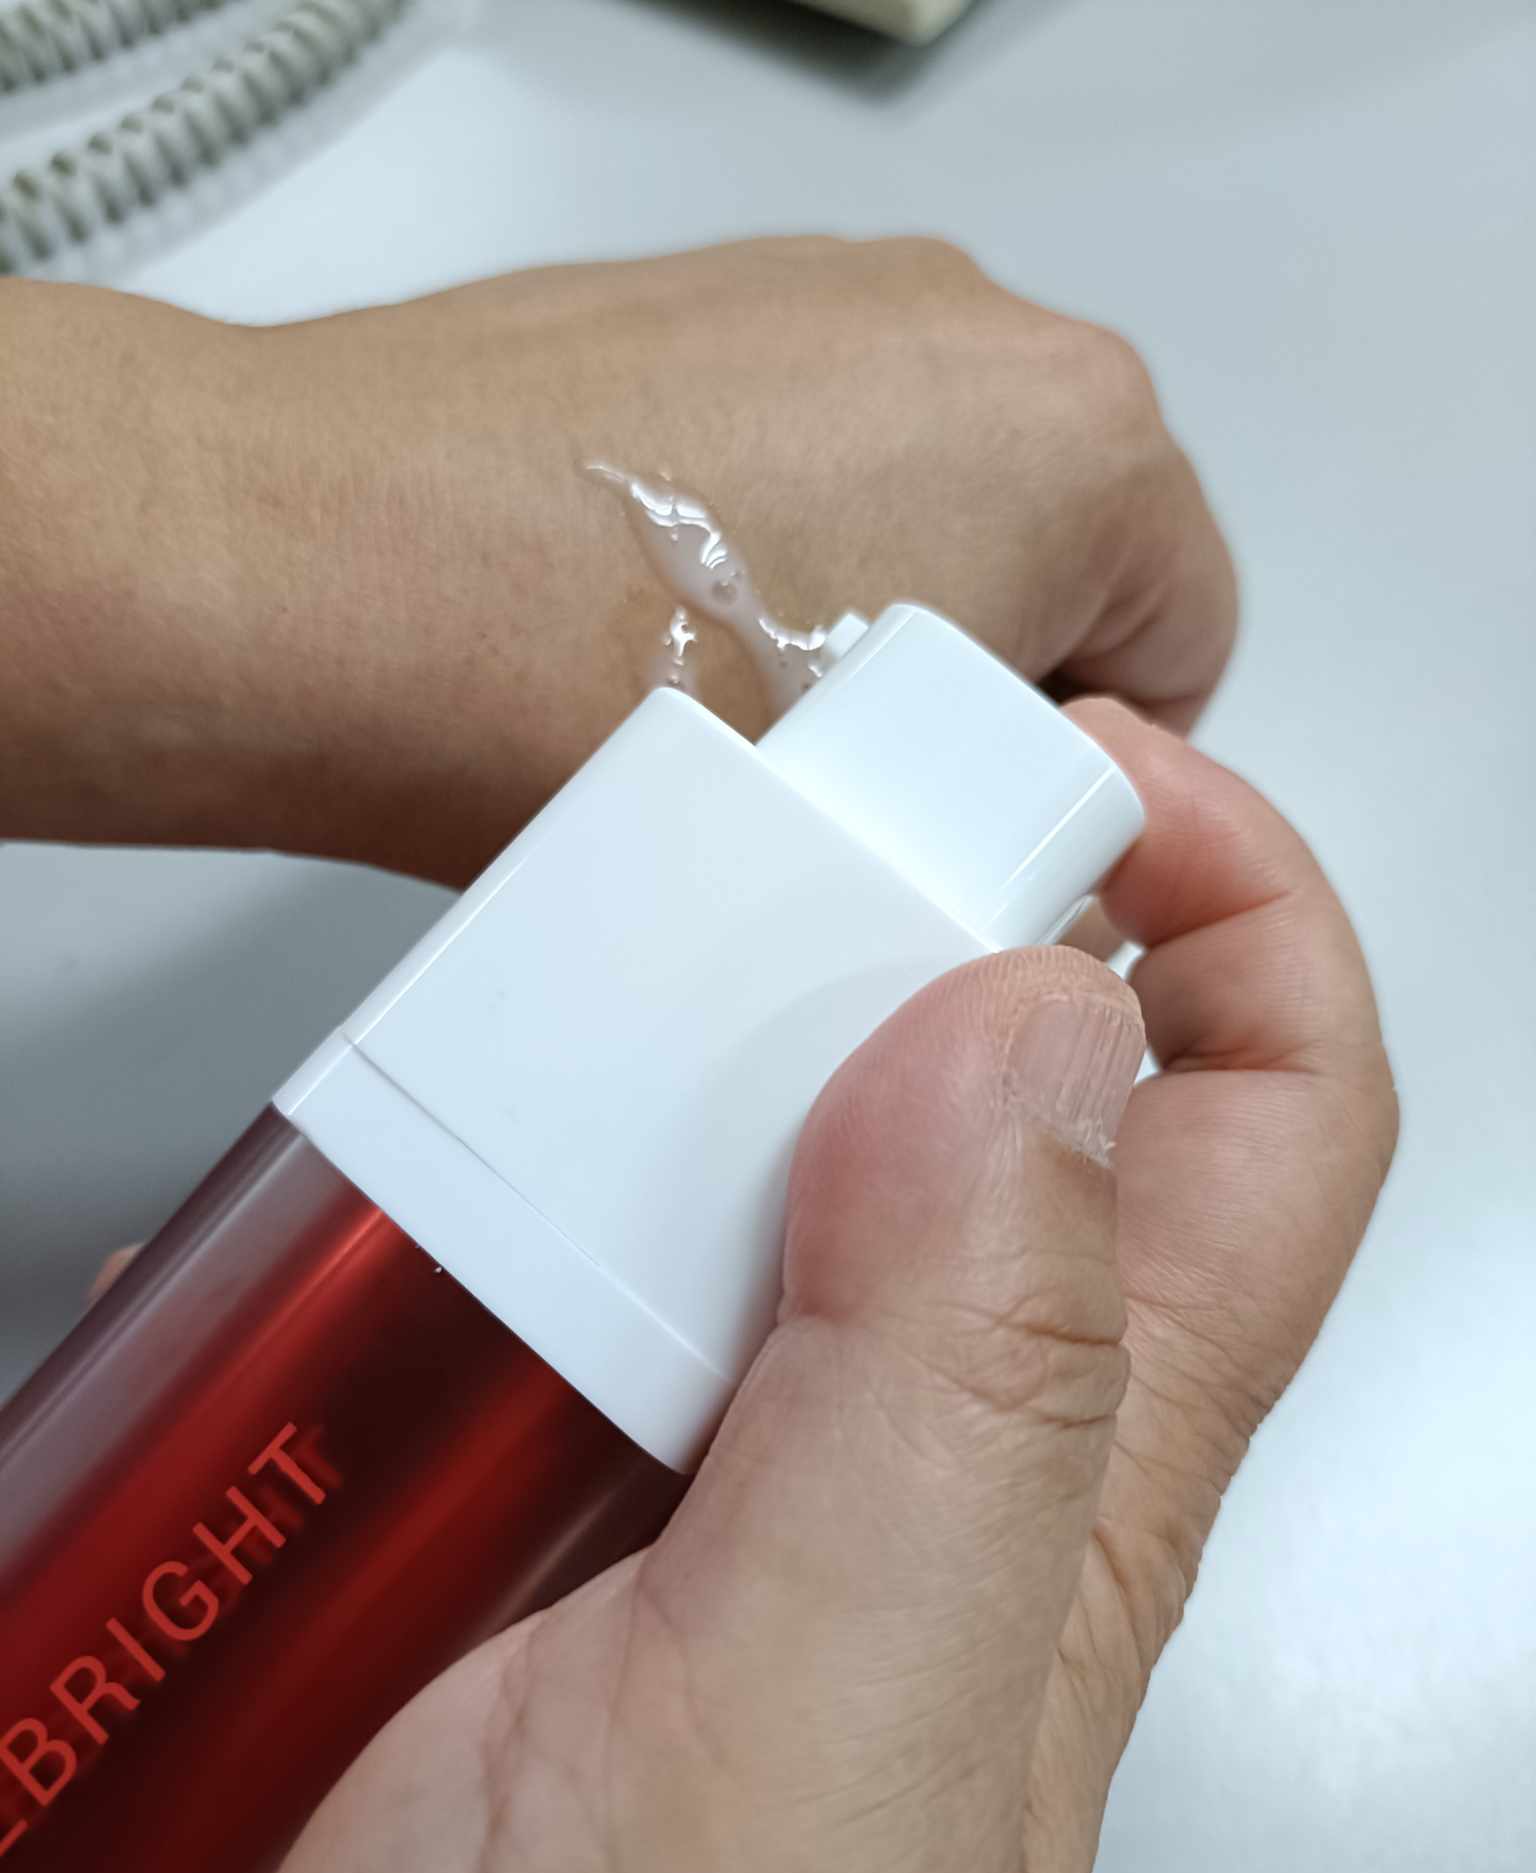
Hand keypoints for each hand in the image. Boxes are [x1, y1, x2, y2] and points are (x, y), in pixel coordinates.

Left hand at [1, 240, 1233, 881]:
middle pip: (1066, 558)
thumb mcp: (880, 844)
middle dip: (987, 683)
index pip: (1191, 646)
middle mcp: (978, 321)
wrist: (318, 574)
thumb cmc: (601, 710)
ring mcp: (828, 286)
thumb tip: (1027, 873)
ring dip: (876, 606)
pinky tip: (650, 619)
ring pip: (934, 498)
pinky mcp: (701, 292)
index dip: (1092, 776)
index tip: (975, 837)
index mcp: (1088, 440)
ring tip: (727, 704)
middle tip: (848, 787)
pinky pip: (809, 442)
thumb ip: (1016, 851)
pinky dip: (772, 529)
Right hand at [189, 708, 1394, 1872]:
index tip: (1085, 770)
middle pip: (988, 1080)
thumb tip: (1038, 1030)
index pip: (1270, 1127)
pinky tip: (404, 1183)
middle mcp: (917, 1446)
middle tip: (723, 869)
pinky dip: (493, 1166)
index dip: (1240, 914)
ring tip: (513, 1032)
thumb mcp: (822, 1739)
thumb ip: (960, 1400)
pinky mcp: (554, 1469)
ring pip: (756, 1139)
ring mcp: (724, 1450)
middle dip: (887, 925)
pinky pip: (558, 1238)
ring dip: (652, 1051)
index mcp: (1067, 1481)